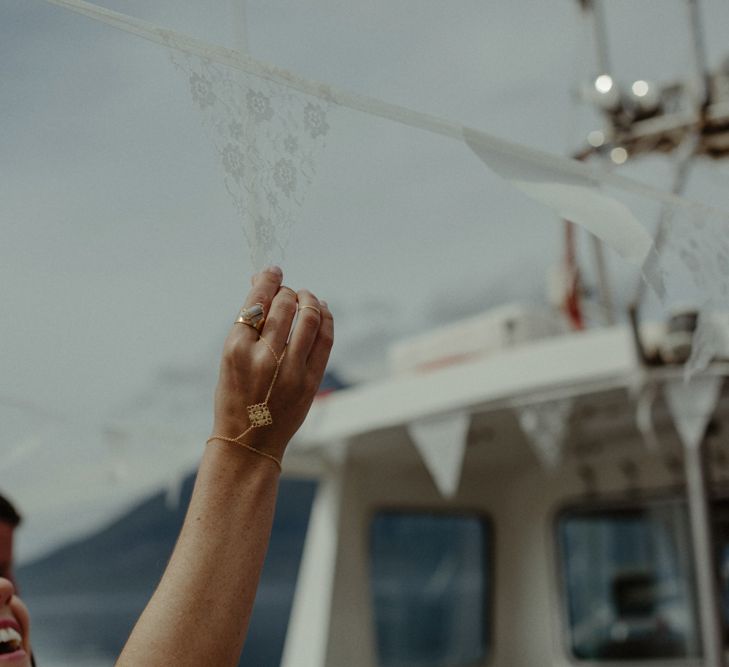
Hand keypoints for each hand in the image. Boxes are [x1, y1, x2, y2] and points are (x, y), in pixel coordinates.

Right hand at [210, 266, 333, 461]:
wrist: (248, 441)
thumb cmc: (236, 396)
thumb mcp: (229, 359)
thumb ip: (248, 326)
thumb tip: (263, 285)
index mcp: (235, 348)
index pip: (256, 300)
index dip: (267, 279)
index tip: (273, 271)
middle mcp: (263, 357)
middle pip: (284, 305)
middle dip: (288, 291)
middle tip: (288, 291)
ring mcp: (290, 369)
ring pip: (309, 317)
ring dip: (309, 299)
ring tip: (306, 297)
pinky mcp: (311, 381)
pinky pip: (325, 339)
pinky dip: (326, 319)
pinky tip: (322, 311)